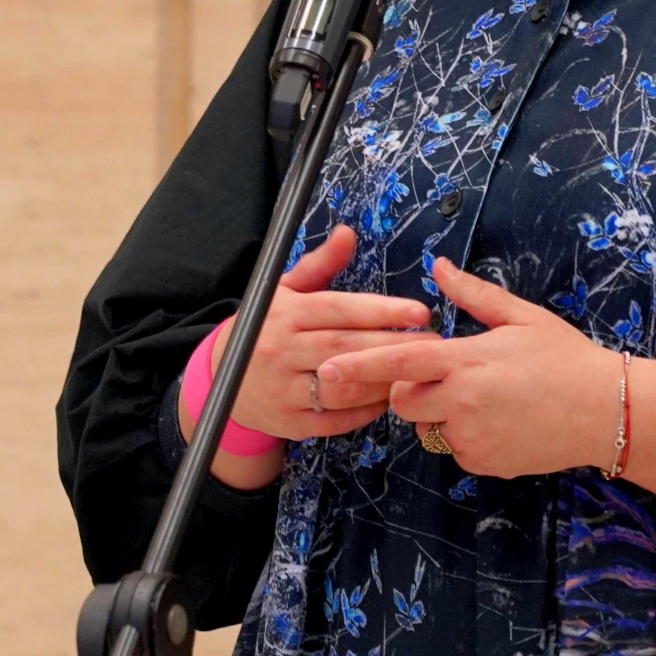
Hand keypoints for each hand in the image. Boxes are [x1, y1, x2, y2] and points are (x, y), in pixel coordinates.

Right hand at [220, 226, 432, 442]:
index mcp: (285, 314)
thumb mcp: (286, 291)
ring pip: (343, 387)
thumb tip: (347, 233)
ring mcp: (284, 390)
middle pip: (346, 347)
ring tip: (417, 371)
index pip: (339, 310)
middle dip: (393, 344)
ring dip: (383, 380)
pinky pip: (335, 419)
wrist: (223, 379)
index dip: (381, 310)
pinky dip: (366, 410)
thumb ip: (320, 264)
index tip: (419, 312)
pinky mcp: (290, 422)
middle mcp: (282, 351)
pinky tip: (389, 396)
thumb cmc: (267, 328)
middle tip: (433, 342)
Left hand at [313, 256, 621, 479]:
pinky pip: (456, 449)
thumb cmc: (566, 357)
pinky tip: (503, 422)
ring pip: (430, 426)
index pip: (399, 362)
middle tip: (452, 377)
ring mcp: (470, 436)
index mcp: (466, 359)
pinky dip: (469, 437)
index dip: (359, 366)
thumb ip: (474, 295)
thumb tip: (439, 268)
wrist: (603, 411)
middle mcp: (461, 401)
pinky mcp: (482, 462)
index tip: (326, 370)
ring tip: (490, 400)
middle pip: (403, 400)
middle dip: (413, 389)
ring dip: (443, 414)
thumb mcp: (522, 317)